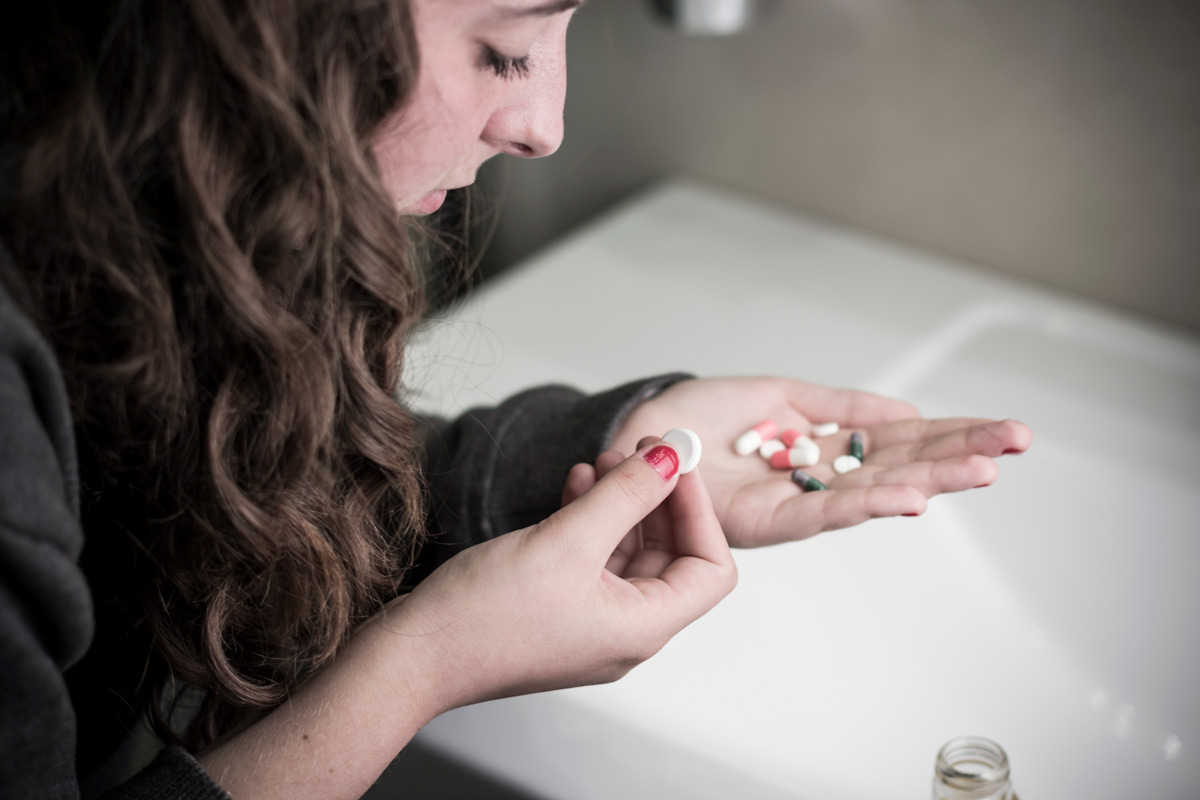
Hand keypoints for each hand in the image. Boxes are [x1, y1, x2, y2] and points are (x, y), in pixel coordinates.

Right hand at [381, 439, 736, 712]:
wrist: (412, 657)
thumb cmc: (482, 618)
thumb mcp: (564, 542)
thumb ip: (623, 496)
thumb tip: (669, 460)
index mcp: (642, 628)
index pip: (711, 569)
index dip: (700, 511)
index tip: (677, 465)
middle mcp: (625, 631)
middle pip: (672, 556)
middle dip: (658, 497)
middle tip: (639, 448)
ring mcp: (592, 622)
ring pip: (629, 551)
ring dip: (621, 502)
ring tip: (601, 459)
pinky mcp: (560, 609)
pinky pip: (593, 558)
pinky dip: (591, 518)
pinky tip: (574, 485)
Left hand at [611, 377, 1032, 547]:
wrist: (635, 436)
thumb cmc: (696, 417)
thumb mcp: (778, 394)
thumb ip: (841, 406)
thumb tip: (909, 414)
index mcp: (822, 448)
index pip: (901, 441)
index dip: (952, 434)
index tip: (1006, 431)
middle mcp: (816, 481)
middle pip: (899, 466)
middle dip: (958, 456)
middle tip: (1018, 444)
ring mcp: (795, 503)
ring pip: (872, 492)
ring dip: (929, 480)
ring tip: (982, 470)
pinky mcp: (763, 522)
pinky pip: (822, 512)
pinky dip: (865, 504)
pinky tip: (909, 496)